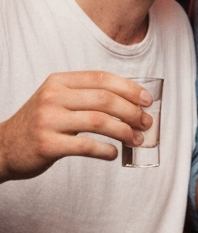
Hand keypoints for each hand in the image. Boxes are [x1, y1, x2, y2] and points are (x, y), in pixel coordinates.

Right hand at [0, 72, 152, 182]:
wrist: (3, 147)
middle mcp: (52, 97)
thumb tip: (132, 101)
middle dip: (132, 111)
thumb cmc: (41, 123)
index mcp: (59, 82)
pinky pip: (86, 146)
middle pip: (105, 99)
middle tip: (146, 123)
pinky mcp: (47, 144)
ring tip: (136, 139)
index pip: (102, 79)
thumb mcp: (58, 99)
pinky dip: (106, 150)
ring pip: (99, 121)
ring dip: (124, 131)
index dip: (129, 88)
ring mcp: (48, 120)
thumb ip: (87, 95)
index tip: (147, 100)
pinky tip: (114, 153)